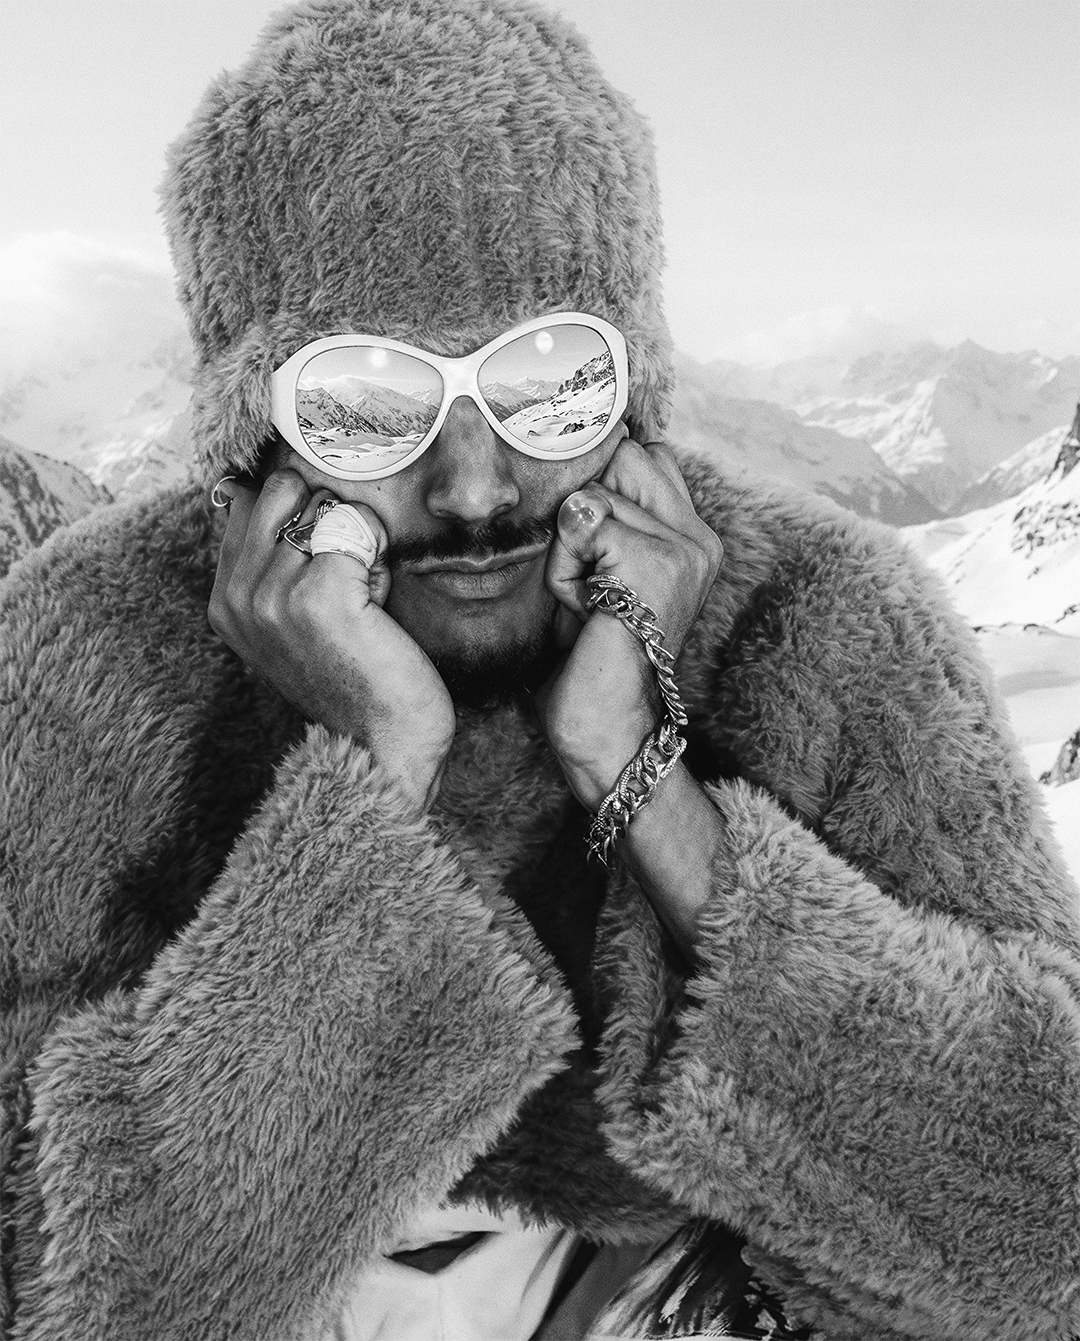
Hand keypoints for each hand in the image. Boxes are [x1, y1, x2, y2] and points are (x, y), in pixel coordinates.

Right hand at [208, 469, 454, 811]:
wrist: (382, 748)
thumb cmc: (354, 680)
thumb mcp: (291, 622)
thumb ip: (272, 564)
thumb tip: (273, 486)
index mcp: (223, 600)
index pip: (247, 498)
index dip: (299, 513)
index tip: (323, 562)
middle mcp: (237, 595)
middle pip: (283, 487)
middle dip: (327, 515)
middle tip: (348, 574)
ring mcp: (272, 594)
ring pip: (323, 505)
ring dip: (359, 541)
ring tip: (362, 597)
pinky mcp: (318, 595)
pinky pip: (356, 526)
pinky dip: (379, 555)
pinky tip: (377, 604)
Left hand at [538, 440, 722, 808]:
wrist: (604, 726)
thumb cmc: (588, 653)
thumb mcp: (597, 570)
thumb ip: (602, 515)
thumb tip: (573, 455)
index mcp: (691, 536)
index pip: (642, 454)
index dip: (597, 484)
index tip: (587, 545)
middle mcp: (699, 539)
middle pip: (620, 458)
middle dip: (581, 512)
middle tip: (589, 578)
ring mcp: (685, 550)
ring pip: (592, 495)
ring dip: (567, 552)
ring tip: (588, 603)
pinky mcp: (658, 565)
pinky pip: (582, 524)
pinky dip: (565, 569)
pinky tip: (585, 611)